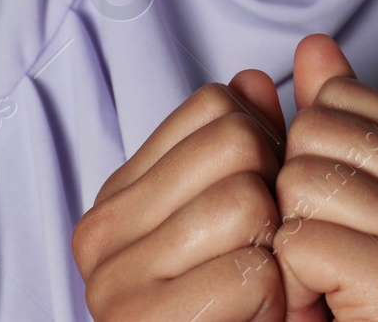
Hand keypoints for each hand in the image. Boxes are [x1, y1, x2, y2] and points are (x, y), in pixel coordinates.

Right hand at [71, 69, 290, 321]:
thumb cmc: (241, 310)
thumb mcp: (244, 215)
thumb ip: (248, 142)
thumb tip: (255, 79)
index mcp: (117, 197)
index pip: (215, 105)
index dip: (263, 146)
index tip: (261, 203)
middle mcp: (99, 235)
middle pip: (237, 145)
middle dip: (275, 197)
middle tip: (265, 254)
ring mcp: (115, 285)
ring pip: (248, 201)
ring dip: (279, 252)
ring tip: (263, 291)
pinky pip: (252, 272)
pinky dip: (276, 298)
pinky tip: (260, 320)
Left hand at [270, 35, 377, 321]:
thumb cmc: (358, 293)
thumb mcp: (349, 194)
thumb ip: (338, 118)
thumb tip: (315, 47)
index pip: (339, 102)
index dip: (314, 160)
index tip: (347, 219)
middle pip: (317, 137)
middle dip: (297, 200)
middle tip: (331, 256)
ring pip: (303, 184)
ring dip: (293, 243)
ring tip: (328, 281)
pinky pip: (300, 241)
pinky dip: (293, 279)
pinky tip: (327, 305)